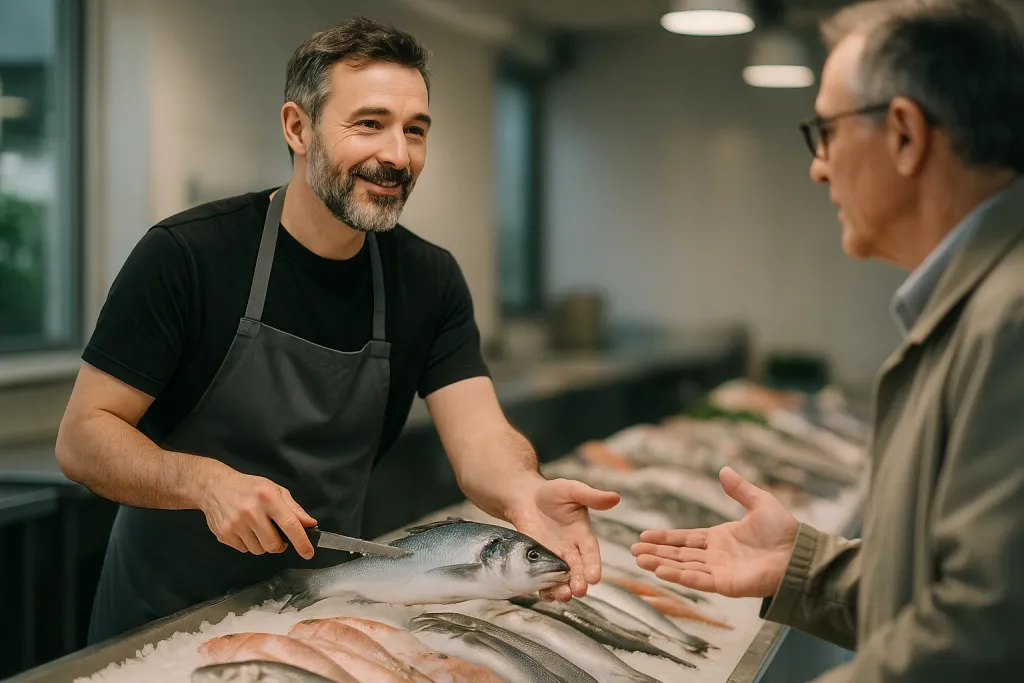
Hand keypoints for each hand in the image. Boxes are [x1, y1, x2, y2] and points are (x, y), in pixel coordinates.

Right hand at [199, 466, 317, 558]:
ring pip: (259, 550)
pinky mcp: (224, 534)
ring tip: (257, 528)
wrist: (215, 486)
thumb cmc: (250, 488)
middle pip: (273, 544)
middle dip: (279, 545)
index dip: (301, 542)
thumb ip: (294, 508)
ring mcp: (235, 524)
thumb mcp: (275, 490)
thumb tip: (310, 524)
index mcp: (268, 498)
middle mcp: (251, 511)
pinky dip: (248, 543)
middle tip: (276, 535)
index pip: (289, 524)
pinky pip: (244, 550)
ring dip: (262, 544)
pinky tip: (244, 529)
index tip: (308, 553)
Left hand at [506, 477, 620, 601]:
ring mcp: (553, 559)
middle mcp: (571, 552)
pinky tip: (544, 593)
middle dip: (579, 582)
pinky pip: (542, 579)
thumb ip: (591, 496)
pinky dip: (544, 588)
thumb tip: (615, 497)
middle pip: (578, 571)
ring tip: (563, 595)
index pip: (591, 554)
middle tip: (579, 591)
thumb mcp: (572, 490)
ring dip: (562, 589)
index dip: (593, 566)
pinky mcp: (536, 562)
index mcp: (583, 536)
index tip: (594, 578)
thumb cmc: (552, 493)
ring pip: (561, 579)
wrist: (525, 498)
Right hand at [630, 466, 797, 597]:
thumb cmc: (784, 532)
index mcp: (720, 538)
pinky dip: (679, 576)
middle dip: (656, 552)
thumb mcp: (760, 503)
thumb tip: (724, 469)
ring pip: (683, 567)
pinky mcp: (725, 584)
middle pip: (679, 554)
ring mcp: (719, 571)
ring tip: (640, 560)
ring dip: (661, 563)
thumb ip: (740, 489)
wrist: (799, 555)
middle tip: (633, 550)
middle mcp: (715, 556)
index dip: (665, 538)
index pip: (685, 538)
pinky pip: (698, 580)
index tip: (644, 536)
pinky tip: (661, 571)